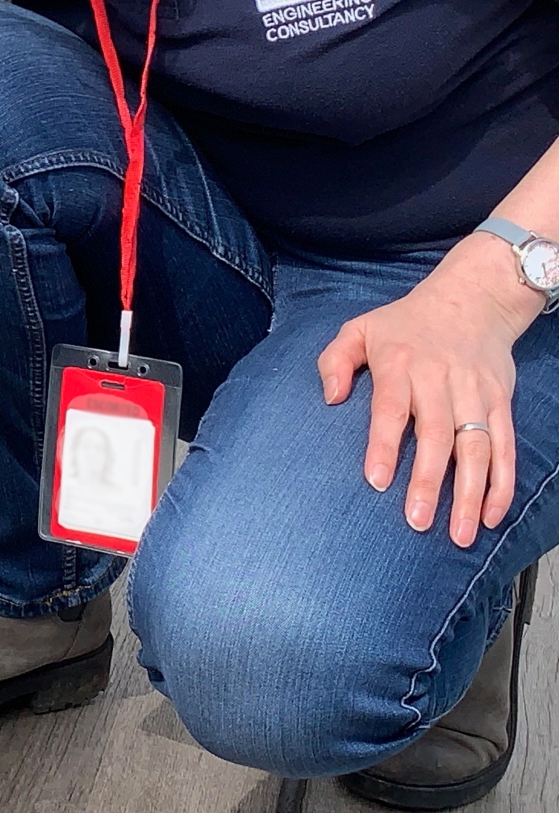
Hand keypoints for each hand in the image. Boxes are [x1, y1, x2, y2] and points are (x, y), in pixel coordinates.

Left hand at [318, 235, 534, 547]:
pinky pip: (506, 446)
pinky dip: (503, 482)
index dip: (384, 445)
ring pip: (477, 448)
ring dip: (471, 494)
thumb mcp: (358, 328)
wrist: (471, 300)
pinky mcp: (500, 402)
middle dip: (428, 482)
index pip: (391, 409)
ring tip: (461, 534)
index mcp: (400, 364)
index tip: (377, 481)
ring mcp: (474, 393)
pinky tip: (492, 514)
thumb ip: (334, 360)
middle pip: (436, 436)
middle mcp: (440, 380)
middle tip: (417, 523)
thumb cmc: (404, 324)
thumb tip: (330, 397)